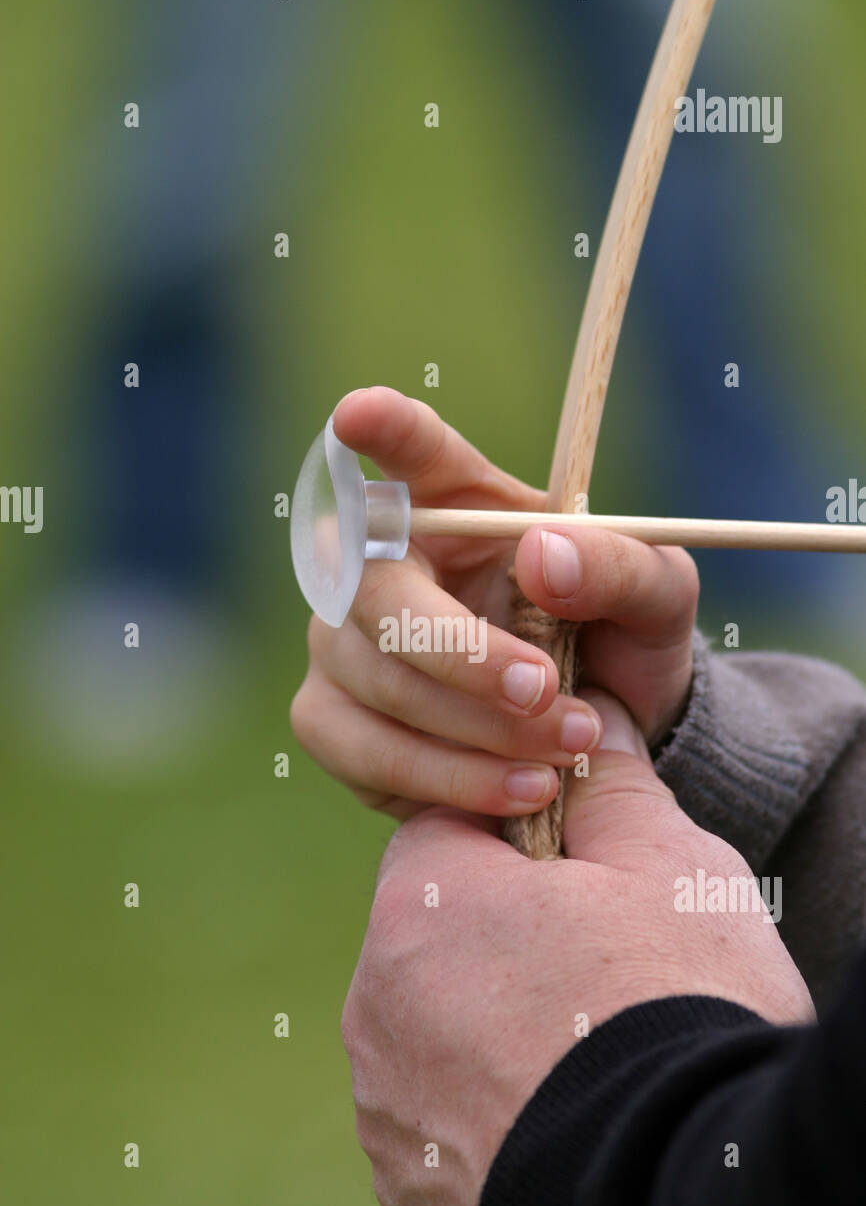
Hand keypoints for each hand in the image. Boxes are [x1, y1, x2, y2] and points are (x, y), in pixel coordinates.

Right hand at [291, 387, 697, 818]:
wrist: (602, 739)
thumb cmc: (618, 638)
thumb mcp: (657, 596)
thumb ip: (618, 564)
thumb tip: (544, 556)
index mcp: (457, 502)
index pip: (412, 452)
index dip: (383, 432)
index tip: (358, 413)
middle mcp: (380, 564)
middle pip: (373, 589)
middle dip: (460, 650)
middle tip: (544, 688)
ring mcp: (343, 644)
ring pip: (374, 680)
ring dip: (473, 727)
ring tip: (568, 750)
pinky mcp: (335, 724)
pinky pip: (366, 753)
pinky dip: (447, 780)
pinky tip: (521, 792)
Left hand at [341, 692, 813, 1205]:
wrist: (676, 1196)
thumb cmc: (672, 1006)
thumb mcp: (667, 865)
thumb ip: (612, 783)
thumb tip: (588, 728)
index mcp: (420, 900)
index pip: (451, 830)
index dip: (526, 845)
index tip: (589, 878)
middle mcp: (373, 1002)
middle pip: (439, 937)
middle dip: (507, 944)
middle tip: (604, 976)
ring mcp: (384, 1108)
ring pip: (438, 1035)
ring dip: (494, 1037)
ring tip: (590, 1061)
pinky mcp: (410, 1196)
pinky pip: (443, 1130)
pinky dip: (492, 1122)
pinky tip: (565, 1127)